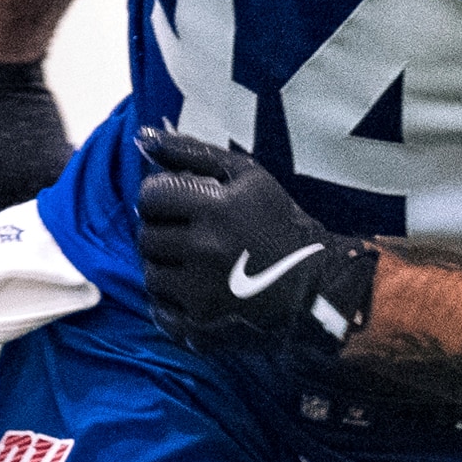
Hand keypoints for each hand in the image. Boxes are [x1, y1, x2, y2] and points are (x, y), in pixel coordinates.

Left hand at [132, 126, 376, 351]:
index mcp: (218, 208)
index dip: (160, 197)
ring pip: (150, 274)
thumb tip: (143, 137)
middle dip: (163, 231)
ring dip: (166, 266)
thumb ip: (191, 152)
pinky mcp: (202, 324)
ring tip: (197, 263)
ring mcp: (202, 292)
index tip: (179, 204)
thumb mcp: (247, 175)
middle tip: (191, 234)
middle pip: (147, 236)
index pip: (151, 196)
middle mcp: (206, 250)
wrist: (317, 286)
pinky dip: (171, 301)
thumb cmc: (280, 223)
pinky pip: (160, 310)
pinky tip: (197, 290)